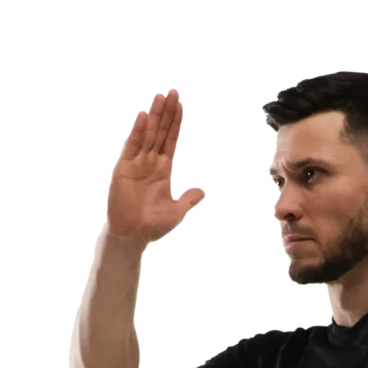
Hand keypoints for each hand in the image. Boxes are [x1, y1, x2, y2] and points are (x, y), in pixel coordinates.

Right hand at [105, 90, 205, 249]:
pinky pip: (133, 146)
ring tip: (161, 97)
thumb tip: (202, 191)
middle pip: (160, 132)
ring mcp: (137, 163)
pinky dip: (138, 131)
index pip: (171, 141)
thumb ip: (188, 199)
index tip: (180, 105)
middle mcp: (150, 162)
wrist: (131, 235)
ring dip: (155, 116)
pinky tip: (145, 116)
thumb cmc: (151, 226)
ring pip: (148, 134)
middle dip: (167, 113)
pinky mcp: (125, 168)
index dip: (176, 123)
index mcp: (163, 170)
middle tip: (173, 92)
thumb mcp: (175, 212)